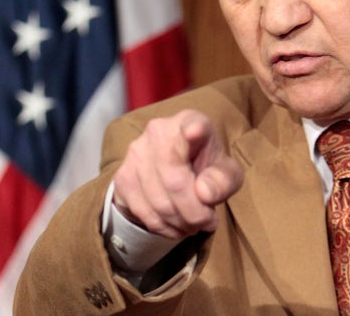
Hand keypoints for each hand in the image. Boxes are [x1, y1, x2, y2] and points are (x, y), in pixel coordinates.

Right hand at [112, 109, 243, 239]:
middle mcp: (158, 131)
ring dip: (180, 222)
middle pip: (175, 181)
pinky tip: (176, 226)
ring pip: (158, 202)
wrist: (175, 171)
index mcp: (190, 122)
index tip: (196, 131)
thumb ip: (223, 180)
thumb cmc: (207, 168)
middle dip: (194, 212)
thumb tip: (204, 193)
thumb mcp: (227, 173)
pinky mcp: (122, 176)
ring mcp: (135, 153)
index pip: (191, 124)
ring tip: (194, 225)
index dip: (194, 129)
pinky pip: (142, 211)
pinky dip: (163, 227)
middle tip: (208, 222)